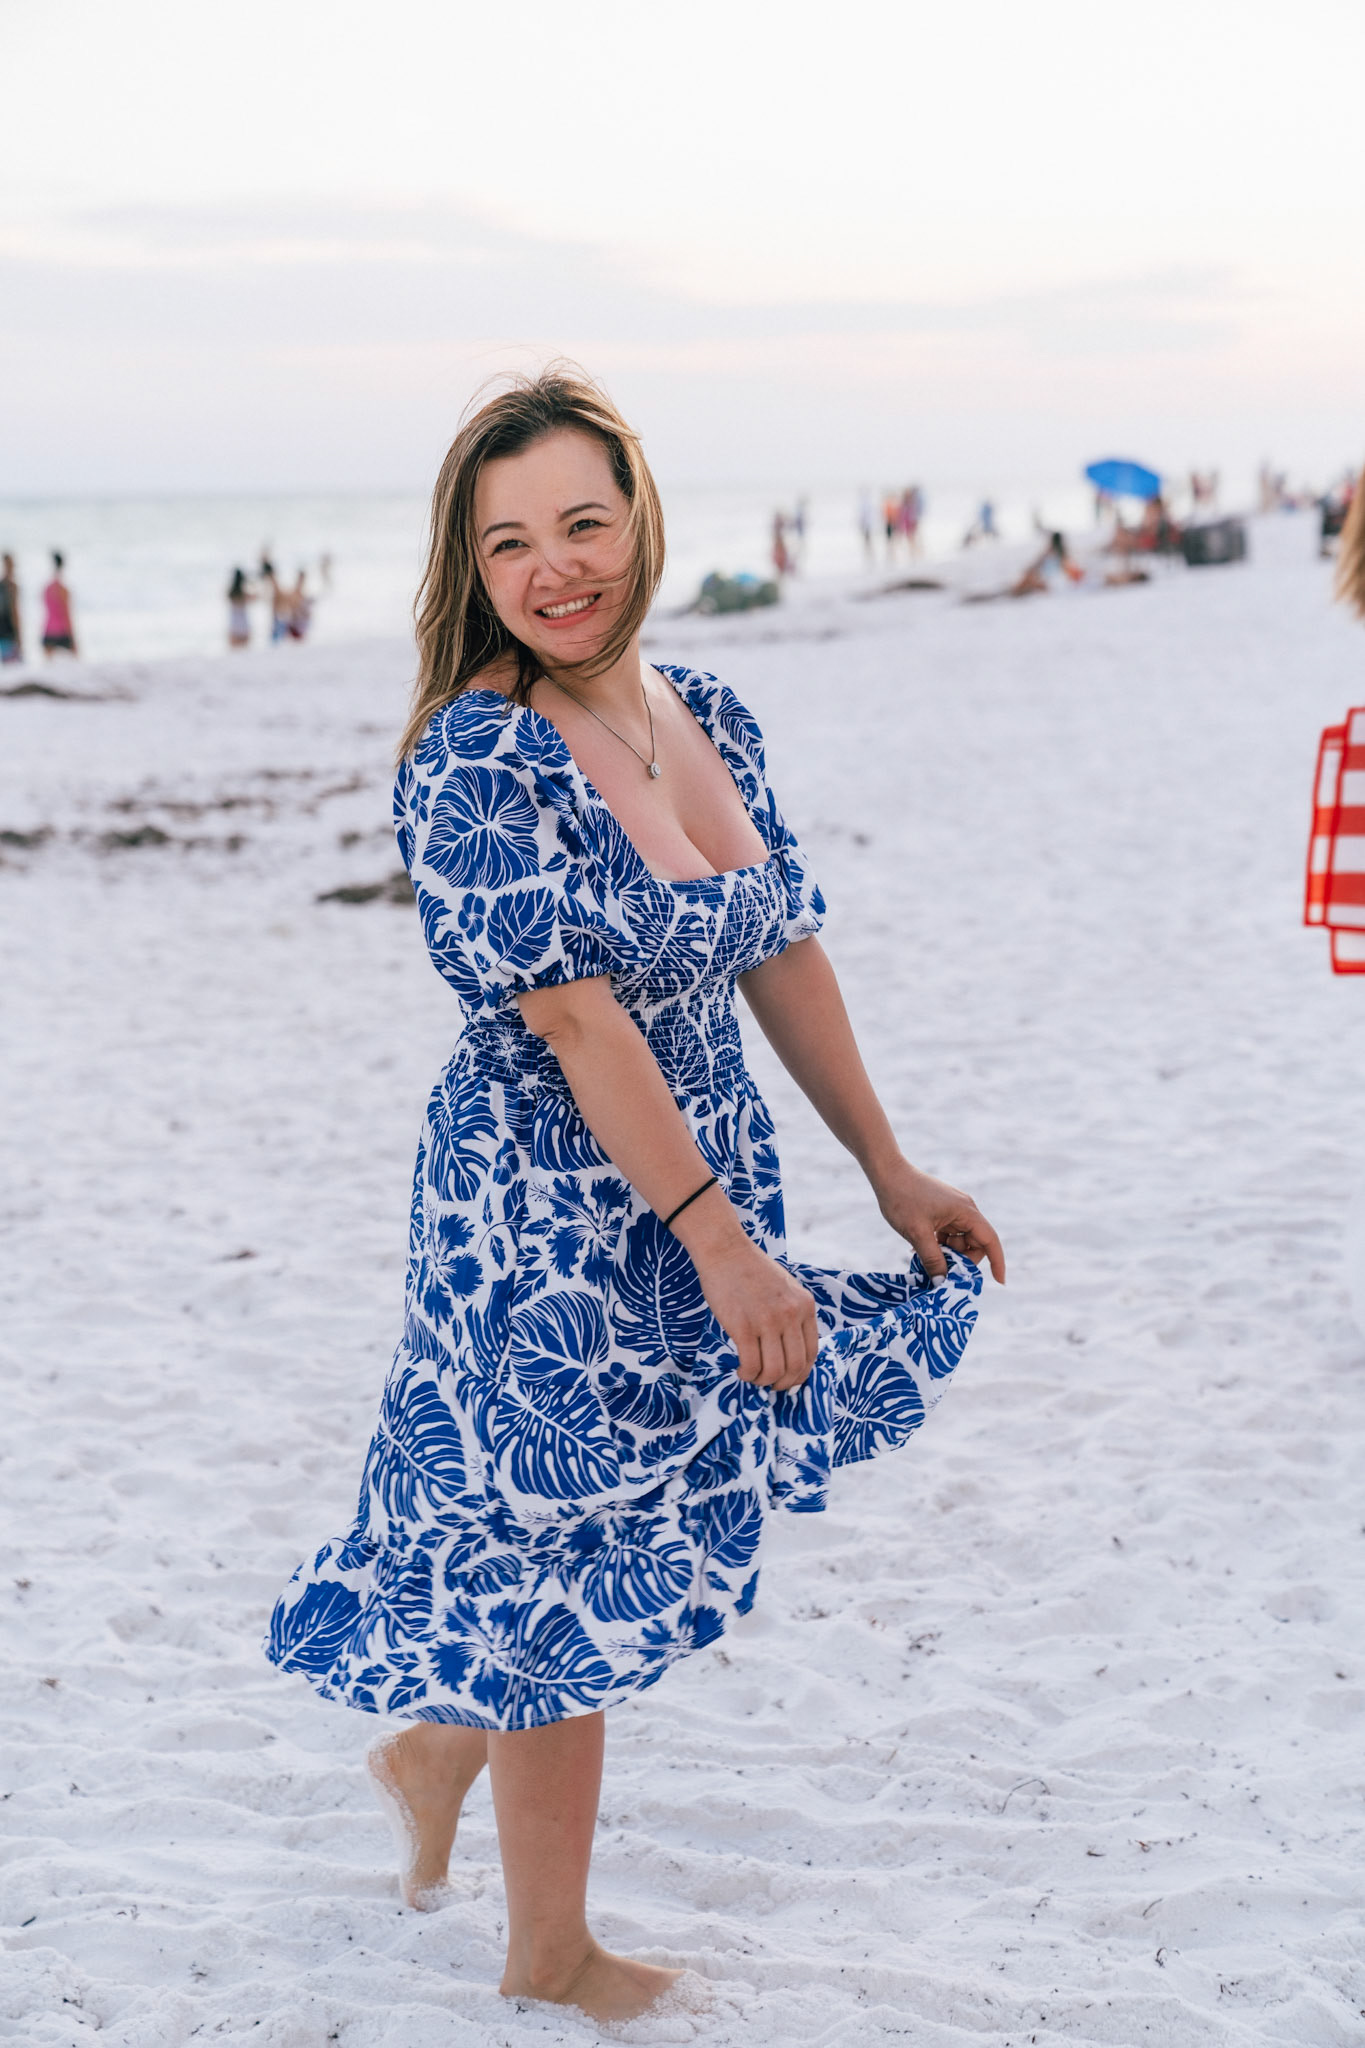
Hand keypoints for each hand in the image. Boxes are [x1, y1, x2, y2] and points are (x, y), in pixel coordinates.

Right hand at [686, 1230, 818, 1391]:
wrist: (726, 1250)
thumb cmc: (751, 1269)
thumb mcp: (786, 1288)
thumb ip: (793, 1313)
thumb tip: (791, 1348)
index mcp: (805, 1305)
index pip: (812, 1353)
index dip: (801, 1373)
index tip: (788, 1378)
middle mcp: (791, 1315)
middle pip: (795, 1367)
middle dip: (783, 1384)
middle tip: (770, 1384)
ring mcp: (768, 1321)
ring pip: (774, 1370)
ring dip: (763, 1381)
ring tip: (753, 1376)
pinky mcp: (744, 1326)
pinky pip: (751, 1364)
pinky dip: (747, 1374)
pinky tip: (741, 1370)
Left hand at [874, 1157, 1004, 1284]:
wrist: (887, 1173)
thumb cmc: (902, 1199)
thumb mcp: (917, 1233)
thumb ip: (932, 1259)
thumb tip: (943, 1282)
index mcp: (965, 1211)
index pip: (989, 1240)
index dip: (997, 1261)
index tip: (999, 1282)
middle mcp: (964, 1210)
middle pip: (974, 1243)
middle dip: (962, 1260)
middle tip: (940, 1271)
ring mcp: (952, 1210)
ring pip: (959, 1241)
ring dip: (947, 1254)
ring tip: (924, 1259)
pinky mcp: (941, 1212)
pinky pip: (948, 1235)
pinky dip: (939, 1245)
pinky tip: (920, 1251)